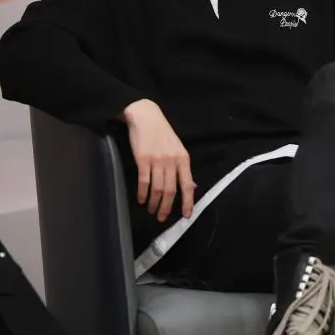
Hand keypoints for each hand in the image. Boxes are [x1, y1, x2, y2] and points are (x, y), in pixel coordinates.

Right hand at [121, 100, 194, 221]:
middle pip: (171, 190)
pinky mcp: (143, 159)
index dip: (188, 202)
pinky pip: (144, 182)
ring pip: (158, 189)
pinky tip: (141, 200)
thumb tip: (192, 187)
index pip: (188, 185)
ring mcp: (157, 160)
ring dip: (154, 202)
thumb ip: (183, 168)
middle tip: (161, 217)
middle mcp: (172, 161)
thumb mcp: (178, 149)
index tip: (186, 216)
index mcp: (183, 159)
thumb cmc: (162, 133)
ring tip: (151, 210)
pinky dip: (142, 194)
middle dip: (166, 207)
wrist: (146, 116)